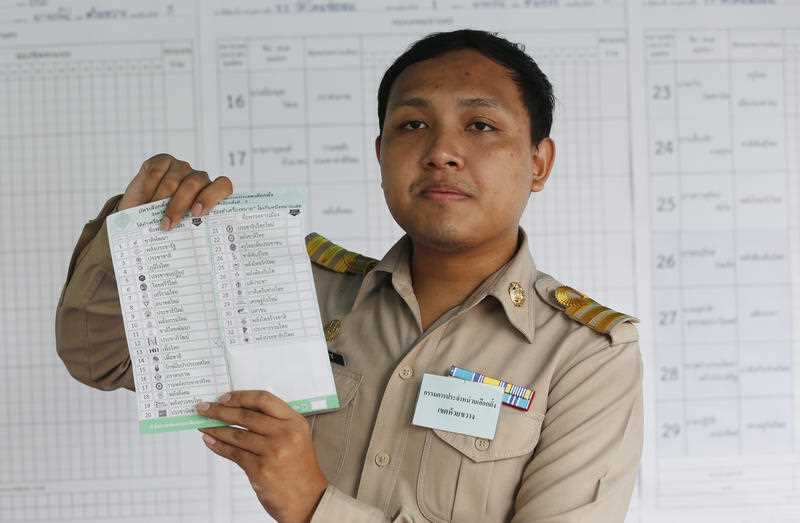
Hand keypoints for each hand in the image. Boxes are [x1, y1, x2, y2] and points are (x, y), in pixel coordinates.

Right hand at [119, 153, 232, 229]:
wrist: (139, 215)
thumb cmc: (166, 224)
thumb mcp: (182, 230)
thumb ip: (192, 229)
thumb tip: (197, 246)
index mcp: (211, 193)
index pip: (223, 186)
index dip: (212, 197)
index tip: (197, 213)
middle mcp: (198, 178)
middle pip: (195, 183)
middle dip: (179, 206)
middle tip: (167, 225)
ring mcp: (180, 168)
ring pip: (174, 180)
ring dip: (160, 201)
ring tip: (152, 216)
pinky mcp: (162, 161)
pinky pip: (156, 172)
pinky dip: (148, 188)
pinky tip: (144, 201)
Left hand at [196, 391, 327, 522]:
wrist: (308, 498)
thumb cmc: (299, 468)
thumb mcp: (296, 438)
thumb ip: (275, 424)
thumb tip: (241, 411)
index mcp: (294, 421)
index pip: (264, 400)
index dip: (241, 397)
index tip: (224, 397)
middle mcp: (284, 433)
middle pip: (246, 415)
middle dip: (220, 410)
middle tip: (204, 408)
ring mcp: (272, 451)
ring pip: (237, 434)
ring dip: (216, 428)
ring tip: (203, 424)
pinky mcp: (260, 469)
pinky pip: (234, 453)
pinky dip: (219, 446)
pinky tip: (210, 441)